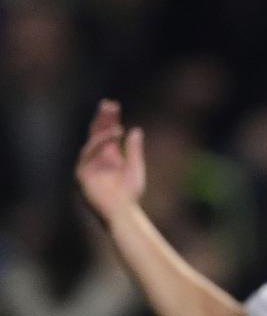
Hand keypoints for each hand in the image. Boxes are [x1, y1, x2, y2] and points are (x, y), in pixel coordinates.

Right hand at [76, 99, 145, 223]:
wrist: (122, 211)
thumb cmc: (130, 193)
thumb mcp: (135, 167)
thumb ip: (134, 149)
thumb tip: (136, 130)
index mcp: (110, 156)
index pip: (107, 133)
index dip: (110, 120)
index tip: (114, 106)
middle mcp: (97, 158)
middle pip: (97, 133)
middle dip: (102, 119)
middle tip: (108, 104)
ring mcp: (88, 165)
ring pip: (92, 141)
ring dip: (102, 129)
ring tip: (115, 122)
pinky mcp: (82, 174)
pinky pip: (88, 154)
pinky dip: (100, 143)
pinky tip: (113, 135)